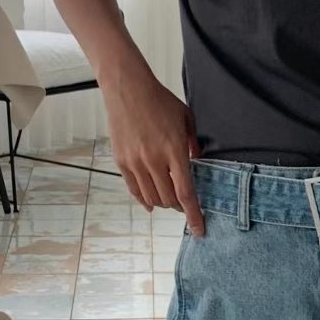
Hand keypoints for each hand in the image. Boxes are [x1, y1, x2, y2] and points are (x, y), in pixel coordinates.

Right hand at [99, 59, 204, 233]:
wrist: (127, 88)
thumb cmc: (160, 101)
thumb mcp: (186, 119)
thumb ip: (194, 144)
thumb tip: (197, 162)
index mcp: (173, 151)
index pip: (186, 193)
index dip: (193, 215)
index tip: (199, 230)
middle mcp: (153, 160)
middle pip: (168, 199)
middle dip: (178, 206)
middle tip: (183, 204)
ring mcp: (135, 162)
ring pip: (151, 198)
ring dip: (162, 203)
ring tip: (168, 199)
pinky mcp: (121, 161)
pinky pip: (134, 189)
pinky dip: (143, 199)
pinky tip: (149, 202)